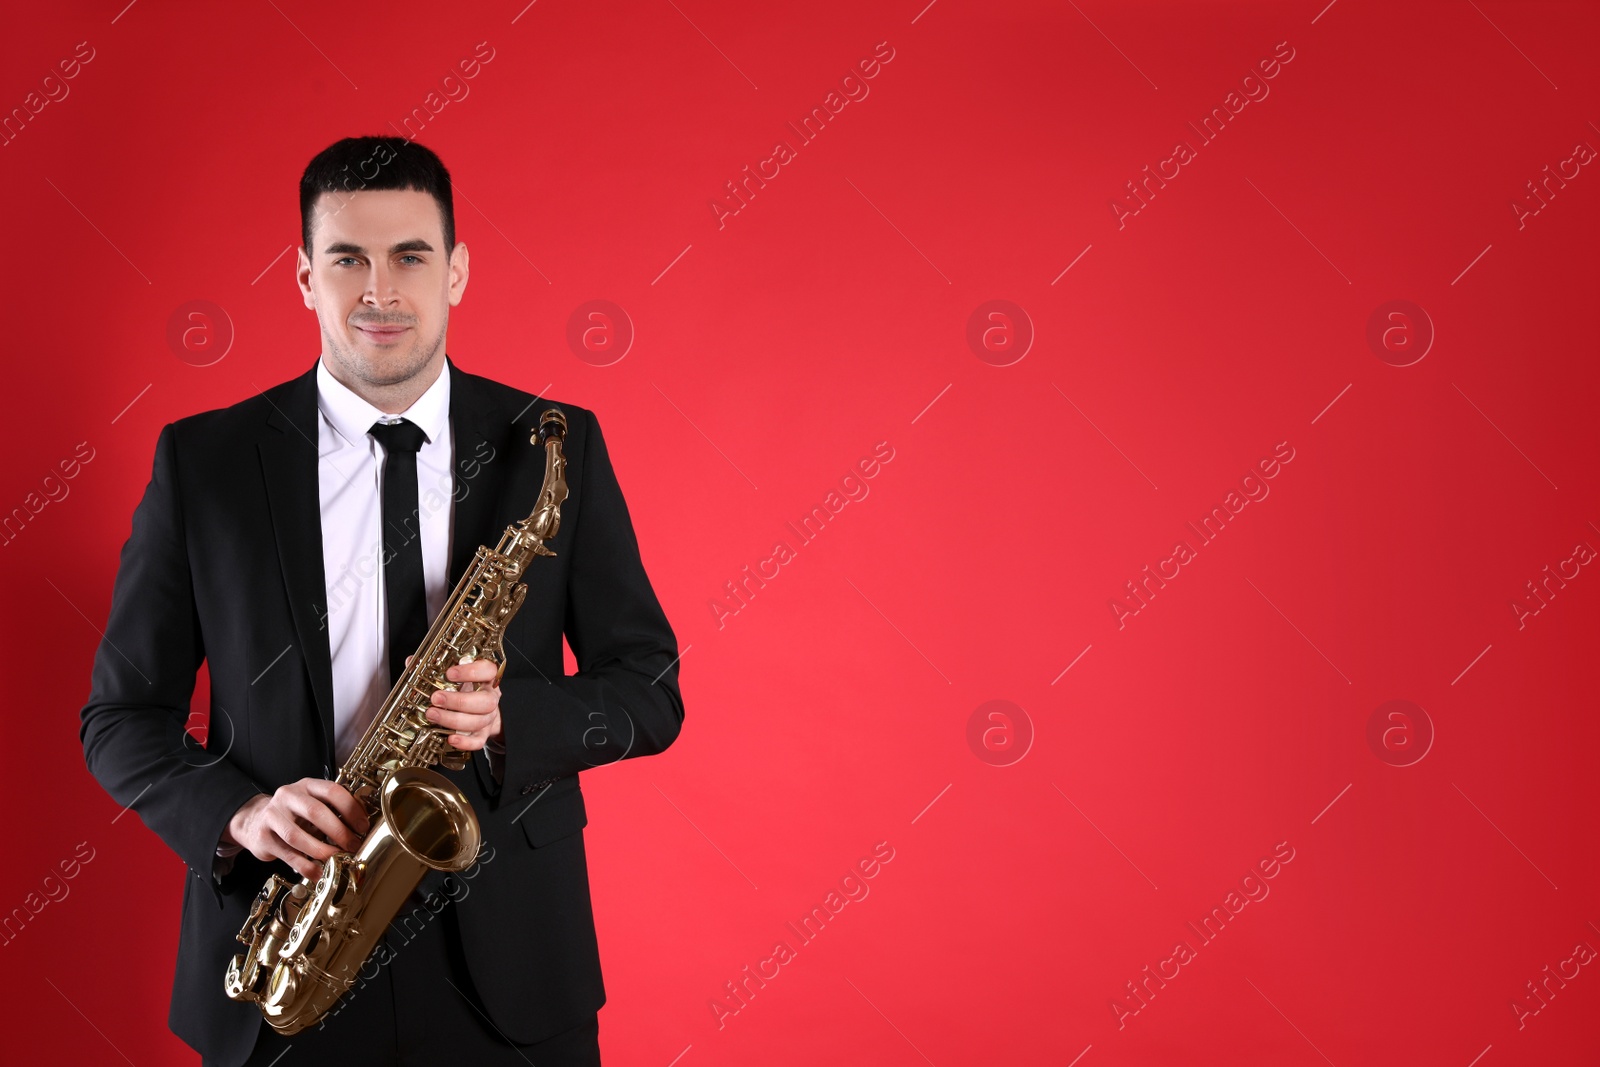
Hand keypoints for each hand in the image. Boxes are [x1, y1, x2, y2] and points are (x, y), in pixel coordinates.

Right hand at [223, 779, 369, 879]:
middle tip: (353, 845)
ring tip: (337, 860)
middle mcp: (288, 796)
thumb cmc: (292, 813)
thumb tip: (361, 828)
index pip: (332, 791)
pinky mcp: (263, 838)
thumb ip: (333, 810)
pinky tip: (319, 873)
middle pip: (315, 812)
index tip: (363, 827)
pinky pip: (288, 855)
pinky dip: (306, 867)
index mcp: (306, 785)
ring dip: (322, 851)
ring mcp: (272, 816)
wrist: (254, 820)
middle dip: (338, 832)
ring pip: (298, 836)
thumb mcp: (312, 803)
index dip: (351, 809)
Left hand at [413, 654, 502, 751]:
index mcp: (486, 679)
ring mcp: (488, 717)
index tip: (450, 673)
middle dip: (458, 701)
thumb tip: (411, 661)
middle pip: (485, 701)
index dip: (471, 672)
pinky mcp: (483, 734)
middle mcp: (490, 698)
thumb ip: (436, 668)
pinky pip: (478, 741)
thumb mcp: (456, 677)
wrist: (480, 711)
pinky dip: (465, 742)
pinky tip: (450, 738)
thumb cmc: (466, 690)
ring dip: (453, 719)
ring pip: (478, 721)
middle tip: (435, 698)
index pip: (488, 670)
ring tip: (432, 714)